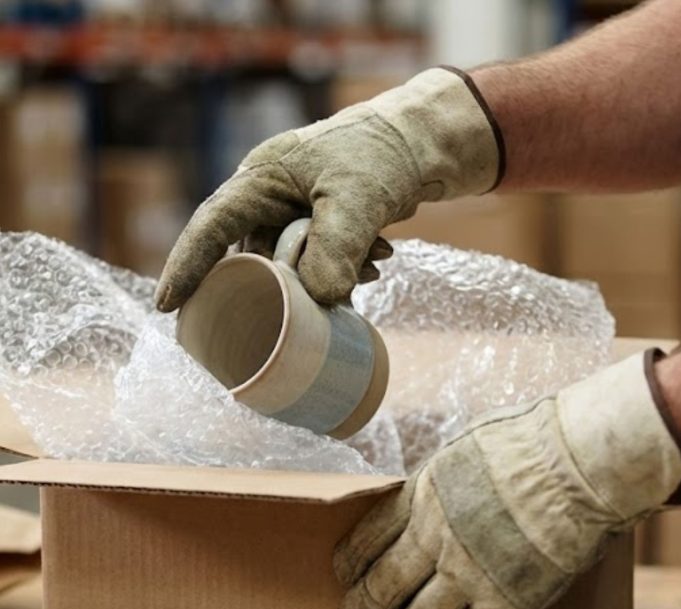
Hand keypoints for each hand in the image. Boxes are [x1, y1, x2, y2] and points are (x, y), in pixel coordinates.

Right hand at [156, 68, 501, 311]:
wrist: (424, 143)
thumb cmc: (383, 154)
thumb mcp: (359, 198)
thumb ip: (336, 247)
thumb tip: (320, 299)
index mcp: (261, 179)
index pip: (211, 225)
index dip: (188, 267)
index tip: (168, 306)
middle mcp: (267, 199)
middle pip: (253, 258)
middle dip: (284, 285)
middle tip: (312, 305)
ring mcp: (291, 217)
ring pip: (288, 269)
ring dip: (324, 280)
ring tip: (370, 264)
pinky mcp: (316, 232)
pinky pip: (314, 268)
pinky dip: (341, 275)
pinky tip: (376, 263)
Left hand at [334, 353, 680, 608]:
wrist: (580, 463)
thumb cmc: (534, 442)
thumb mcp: (466, 447)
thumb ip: (443, 478)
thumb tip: (432, 491)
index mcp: (423, 494)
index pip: (368, 539)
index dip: (352, 564)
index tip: (346, 577)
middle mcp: (435, 538)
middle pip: (382, 587)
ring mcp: (468, 575)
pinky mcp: (506, 605)